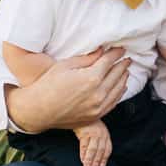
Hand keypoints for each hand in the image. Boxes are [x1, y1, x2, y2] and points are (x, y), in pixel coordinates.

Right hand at [7, 47, 130, 131]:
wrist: (38, 110)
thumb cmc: (48, 85)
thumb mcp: (65, 65)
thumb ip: (87, 58)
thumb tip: (101, 51)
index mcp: (91, 78)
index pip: (109, 61)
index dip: (116, 53)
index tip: (120, 49)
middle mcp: (98, 93)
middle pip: (117, 75)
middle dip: (122, 65)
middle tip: (126, 58)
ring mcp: (98, 107)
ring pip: (119, 90)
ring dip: (123, 78)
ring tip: (125, 71)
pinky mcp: (96, 116)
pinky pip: (113, 103)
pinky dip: (119, 93)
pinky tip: (121, 87)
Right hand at [73, 121, 111, 165]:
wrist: (81, 113)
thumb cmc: (89, 124)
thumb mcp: (97, 131)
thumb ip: (99, 142)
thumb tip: (98, 157)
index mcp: (106, 134)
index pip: (107, 149)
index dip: (104, 158)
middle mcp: (101, 134)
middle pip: (100, 151)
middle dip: (97, 162)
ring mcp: (93, 133)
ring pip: (92, 149)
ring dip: (89, 160)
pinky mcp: (84, 132)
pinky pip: (84, 145)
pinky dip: (83, 154)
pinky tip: (82, 160)